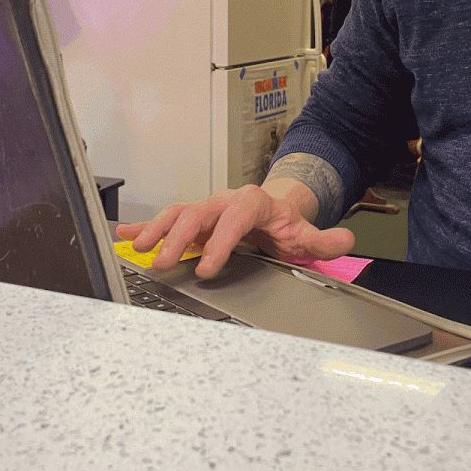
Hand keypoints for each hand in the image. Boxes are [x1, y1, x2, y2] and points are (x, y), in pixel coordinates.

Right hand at [116, 183, 354, 279]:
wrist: (273, 207)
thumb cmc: (284, 223)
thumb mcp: (305, 232)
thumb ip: (323, 240)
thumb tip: (345, 241)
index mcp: (251, 203)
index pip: (234, 219)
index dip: (220, 242)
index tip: (207, 267)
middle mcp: (224, 202)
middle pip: (198, 213)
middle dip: (178, 237)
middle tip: (163, 262)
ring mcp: (206, 209)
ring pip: (178, 214)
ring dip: (156, 230)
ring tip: (137, 249)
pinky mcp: (193, 220)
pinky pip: (166, 220)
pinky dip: (144, 226)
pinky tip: (124, 234)